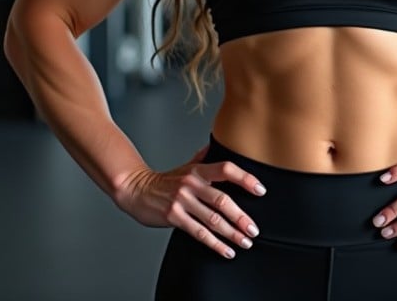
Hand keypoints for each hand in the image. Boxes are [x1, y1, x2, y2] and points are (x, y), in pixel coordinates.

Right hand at [115, 145, 265, 258]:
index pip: (226, 170)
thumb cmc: (164, 181)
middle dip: (241, 216)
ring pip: (212, 219)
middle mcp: (191, 184)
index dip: (245, 179)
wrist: (136, 190)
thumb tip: (215, 145)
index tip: (261, 190)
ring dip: (231, 233)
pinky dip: (214, 243)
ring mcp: (182, 201)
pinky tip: (226, 250)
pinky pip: (198, 232)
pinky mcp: (174, 217)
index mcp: (198, 170)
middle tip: (253, 229)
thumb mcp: (185, 166)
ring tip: (245, 242)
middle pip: (222, 200)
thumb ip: (202, 158)